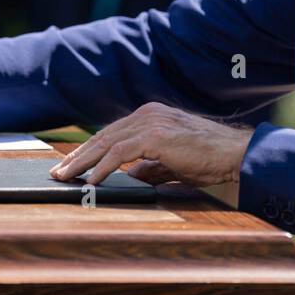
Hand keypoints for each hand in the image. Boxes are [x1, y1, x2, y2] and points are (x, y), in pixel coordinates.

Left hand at [50, 102, 253, 186]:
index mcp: (151, 115)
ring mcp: (151, 122)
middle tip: (59, 172)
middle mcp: (148, 113)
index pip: (112, 132)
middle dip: (78, 155)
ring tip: (66, 177)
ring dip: (83, 162)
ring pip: (106, 142)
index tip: (72, 164)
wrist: (234, 153)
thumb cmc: (209, 158)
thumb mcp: (172, 162)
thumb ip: (150, 167)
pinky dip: (103, 167)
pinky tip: (92, 181)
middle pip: (103, 135)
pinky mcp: (155, 136)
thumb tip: (130, 176)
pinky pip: (120, 153)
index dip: (89, 149)